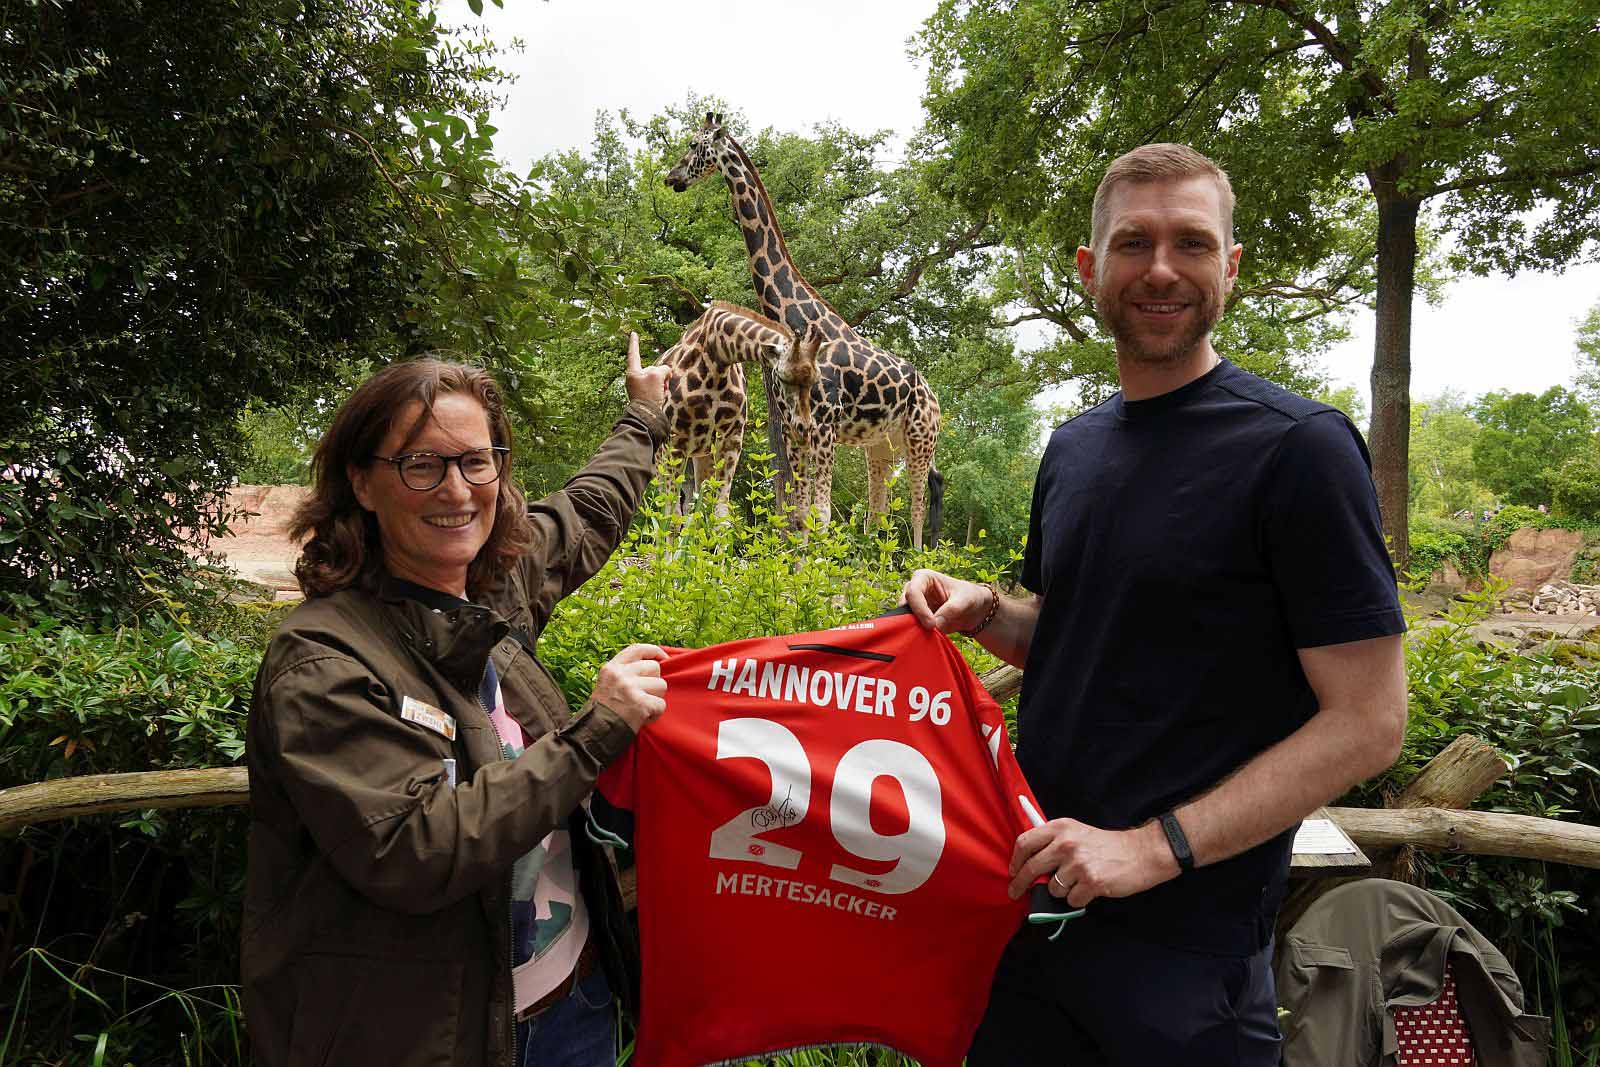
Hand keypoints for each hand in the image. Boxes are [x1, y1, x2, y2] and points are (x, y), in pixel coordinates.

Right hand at [592, 643, 667, 732]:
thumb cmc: (604, 712)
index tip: (664, 658)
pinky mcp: (641, 704)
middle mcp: (620, 675)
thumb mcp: (607, 684)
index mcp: (611, 668)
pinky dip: (655, 714)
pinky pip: (661, 705)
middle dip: (653, 682)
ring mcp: (630, 688)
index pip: (637, 649)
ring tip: (640, 708)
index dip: (653, 651)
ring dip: (655, 698)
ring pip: (661, 685)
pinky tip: (642, 718)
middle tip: (642, 696)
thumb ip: (625, 673)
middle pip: (654, 668)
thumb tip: (655, 664)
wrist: (595, 735)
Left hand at [623, 331, 668, 410]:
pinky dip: (661, 388)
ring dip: (662, 382)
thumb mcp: (657, 376)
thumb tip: (664, 372)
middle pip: (652, 368)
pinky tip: (662, 394)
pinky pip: (657, 386)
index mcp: (633, 371)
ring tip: (661, 390)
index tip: (633, 333)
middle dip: (660, 373)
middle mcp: (634, 377)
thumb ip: (662, 369)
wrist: (647, 415)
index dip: (634, 342)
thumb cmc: (649, 394)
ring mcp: (640, 387)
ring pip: (656, 378)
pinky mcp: (646, 394)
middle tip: (661, 383)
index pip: (633, 353)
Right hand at [900, 568, 988, 633]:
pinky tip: (926, 639)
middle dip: (913, 619)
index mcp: (924, 577)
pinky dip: (916, 633)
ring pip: (904, 617)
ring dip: (913, 627)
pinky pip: (910, 627)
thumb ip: (950, 610)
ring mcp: (913, 605)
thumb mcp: (964, 601)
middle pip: (905, 605)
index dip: (920, 609)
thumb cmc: (969, 597)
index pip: (913, 592)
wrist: (973, 610)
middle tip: (928, 631)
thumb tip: (936, 625)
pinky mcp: (916, 618)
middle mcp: (914, 589)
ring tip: (927, 636)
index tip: (932, 625)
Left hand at [1006, 818, 1178, 907]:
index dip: (1015, 861)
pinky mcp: (1091, 881)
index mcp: (1060, 828)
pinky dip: (1078, 899)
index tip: (1012, 872)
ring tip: (1078, 882)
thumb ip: (1053, 843)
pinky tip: (1090, 889)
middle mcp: (1066, 843)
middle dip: (1020, 884)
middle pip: (1031, 868)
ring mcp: (1078, 863)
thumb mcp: (1077, 832)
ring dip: (1062, 891)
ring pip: (1052, 888)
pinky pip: (1071, 900)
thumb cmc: (1107, 845)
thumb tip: (1028, 864)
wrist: (1141, 853)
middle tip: (1016, 893)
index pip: (1025, 843)